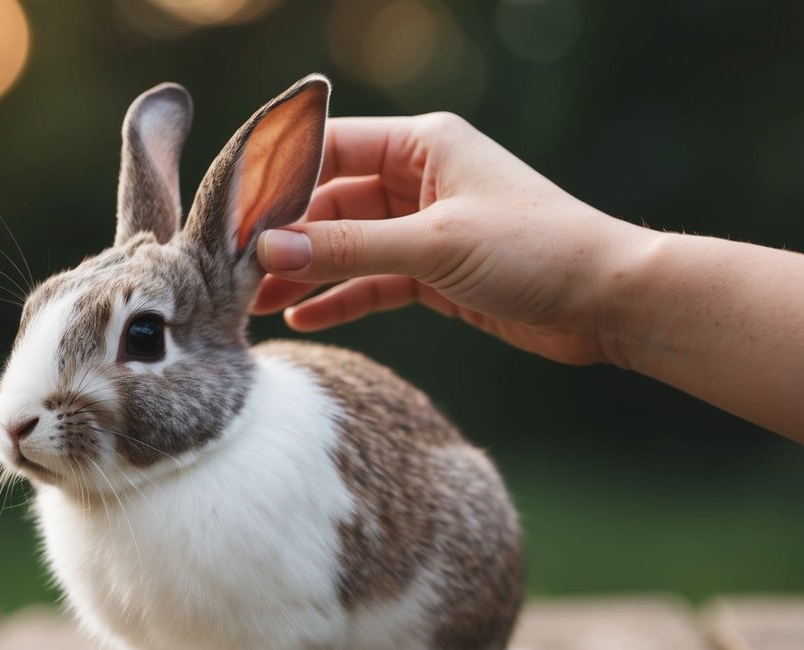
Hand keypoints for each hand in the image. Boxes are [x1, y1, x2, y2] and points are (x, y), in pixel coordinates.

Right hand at [253, 113, 647, 365]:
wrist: (607, 302)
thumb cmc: (535, 250)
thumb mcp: (434, 245)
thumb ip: (348, 250)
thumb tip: (269, 252)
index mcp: (421, 145)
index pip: (328, 148)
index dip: (277, 180)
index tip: (229, 215)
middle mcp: (418, 179)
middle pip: (329, 203)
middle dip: (285, 237)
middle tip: (234, 271)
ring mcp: (424, 227)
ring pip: (346, 246)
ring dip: (305, 272)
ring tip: (256, 303)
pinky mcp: (434, 271)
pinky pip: (371, 280)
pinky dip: (340, 298)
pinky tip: (304, 317)